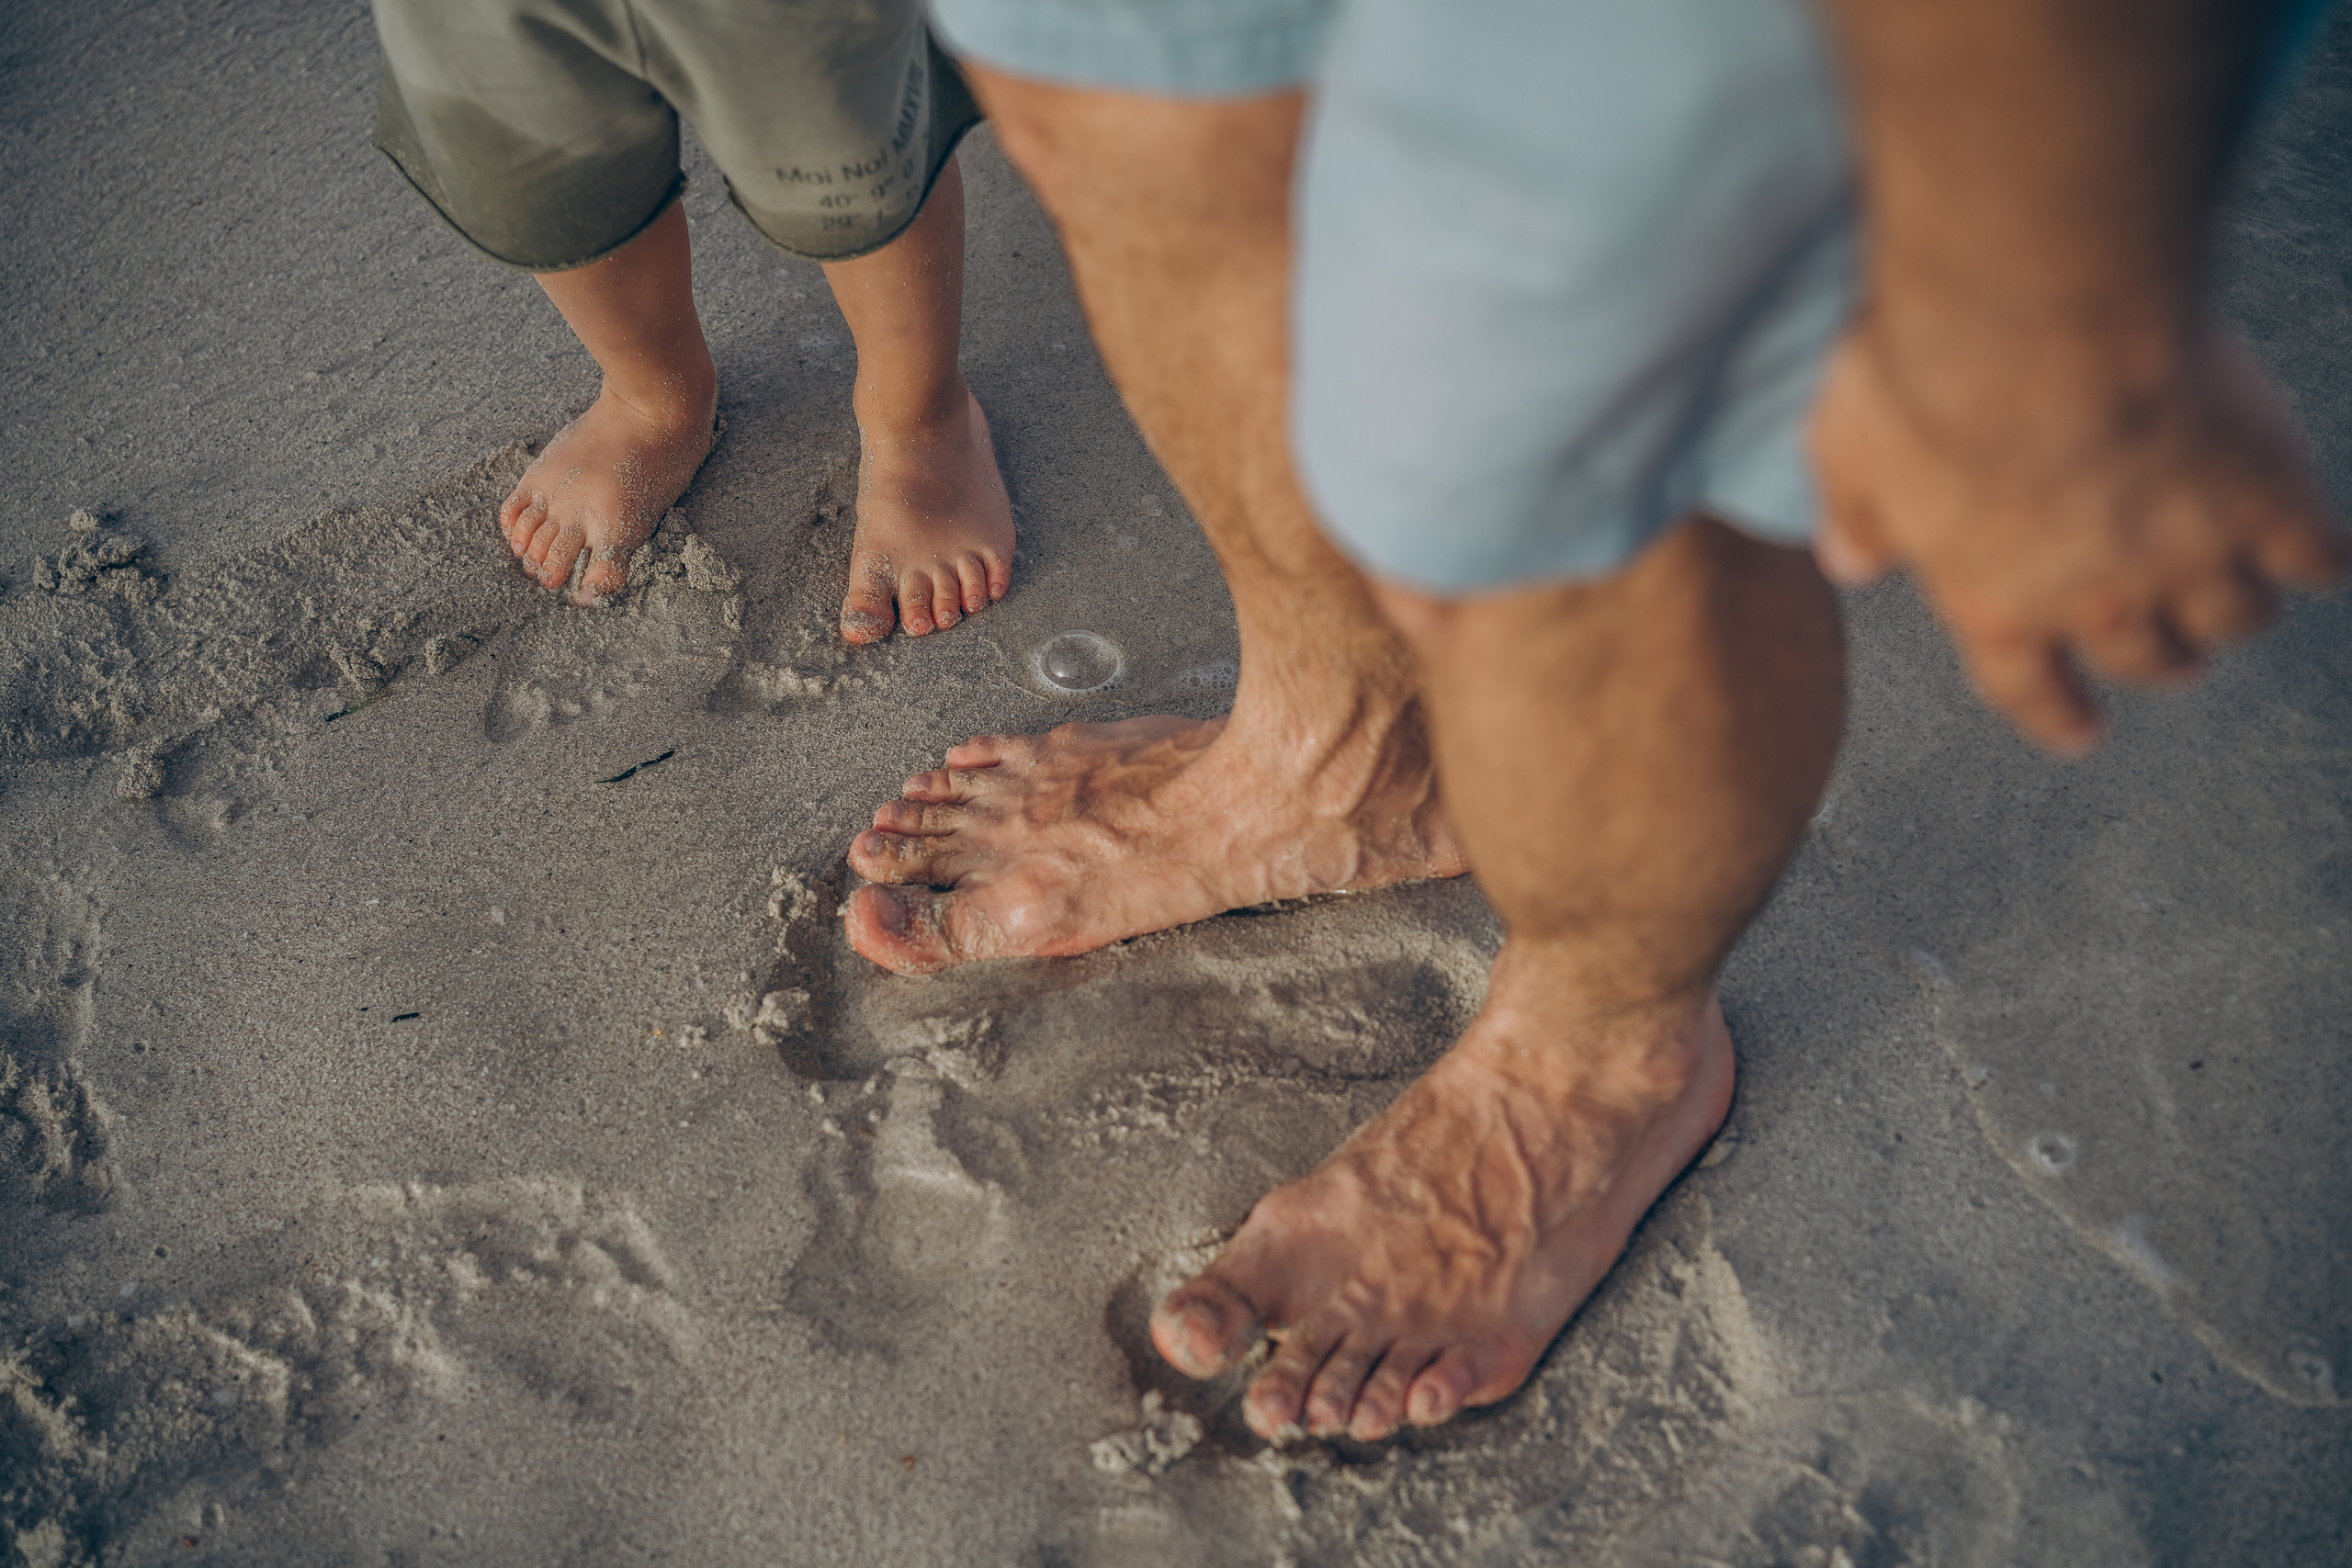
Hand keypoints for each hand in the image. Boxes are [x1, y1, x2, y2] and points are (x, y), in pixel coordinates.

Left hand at [1811, 315, 2344, 751]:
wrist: (2033, 317)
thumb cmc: (1926, 378)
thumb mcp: (1850, 450)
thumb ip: (1856, 512)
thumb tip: (1847, 558)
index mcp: (1992, 598)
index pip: (2023, 686)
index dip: (2054, 713)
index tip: (2081, 733)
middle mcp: (2095, 596)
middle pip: (2143, 655)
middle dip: (2159, 661)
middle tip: (2178, 663)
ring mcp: (2188, 549)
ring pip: (2233, 613)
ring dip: (2238, 616)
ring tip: (2247, 609)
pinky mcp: (2265, 490)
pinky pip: (2311, 550)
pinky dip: (2321, 561)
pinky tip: (2324, 560)